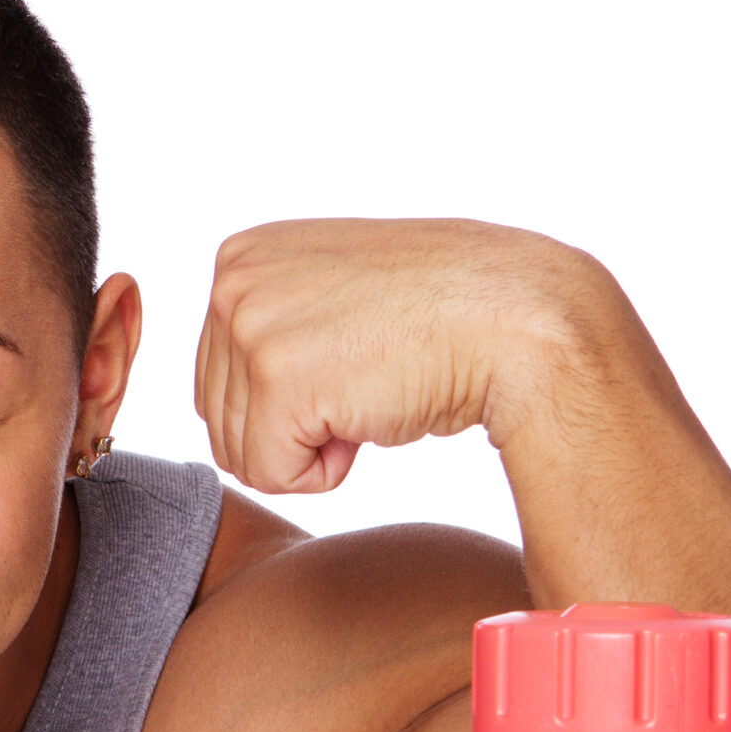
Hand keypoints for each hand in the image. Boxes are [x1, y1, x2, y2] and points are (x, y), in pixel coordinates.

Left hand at [192, 218, 613, 493]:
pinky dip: (324, 473)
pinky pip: (270, 473)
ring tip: (371, 392)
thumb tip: (214, 396)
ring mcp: (251, 325)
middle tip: (367, 382)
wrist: (516, 320)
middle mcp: (233, 281)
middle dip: (292, 428)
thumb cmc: (438, 317)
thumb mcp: (333, 295)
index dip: (289, 400)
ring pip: (240, 450)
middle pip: (218, 418)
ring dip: (311, 447)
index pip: (218, 380)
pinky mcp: (278, 378)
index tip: (355, 359)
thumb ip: (271, 324)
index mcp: (240, 258)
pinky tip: (372, 419)